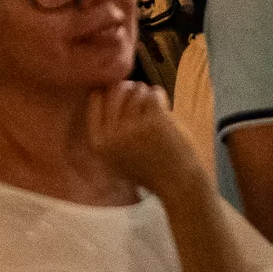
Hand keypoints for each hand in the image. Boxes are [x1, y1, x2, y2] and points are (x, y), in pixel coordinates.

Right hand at [83, 80, 202, 197]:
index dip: (110, 92)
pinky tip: (163, 106)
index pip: (96, 98)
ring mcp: (132, 126)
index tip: (123, 96)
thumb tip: (101, 91)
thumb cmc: (148, 169)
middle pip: (115, 90)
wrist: (177, 183)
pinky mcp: (154, 120)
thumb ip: (106, 130)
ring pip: (137, 90)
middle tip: (141, 96)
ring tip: (154, 106)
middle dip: (129, 88)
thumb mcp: (115, 156)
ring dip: (147, 93)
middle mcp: (111, 135)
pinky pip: (154, 93)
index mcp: (98, 142)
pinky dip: (160, 96)